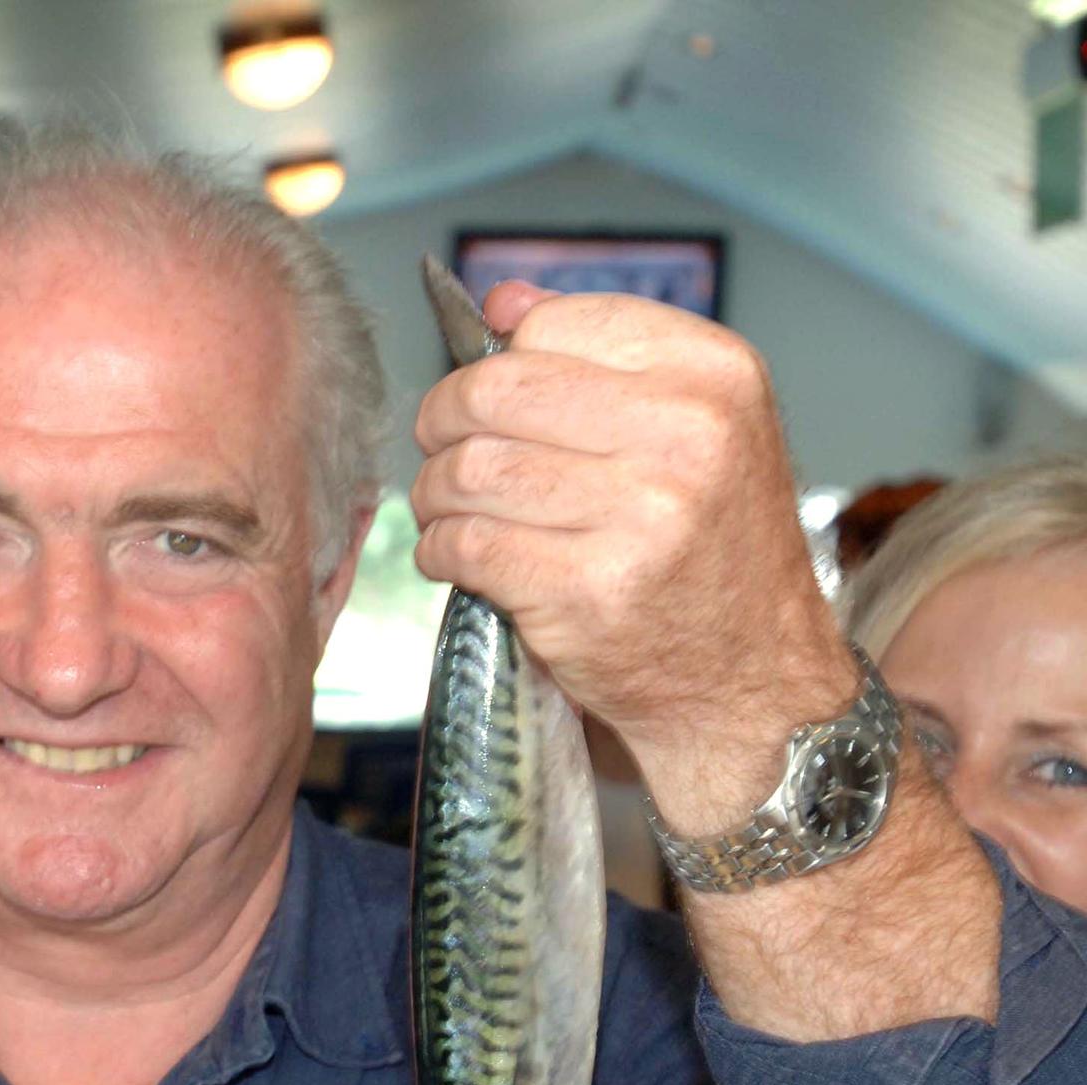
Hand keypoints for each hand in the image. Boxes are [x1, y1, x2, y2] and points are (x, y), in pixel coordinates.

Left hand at [410, 282, 852, 805]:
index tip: (491, 402)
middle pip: (493, 392)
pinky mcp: (588, 592)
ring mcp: (640, 516)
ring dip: (434, 493)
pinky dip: (439, 551)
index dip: (500, 361)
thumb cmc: (710, 553)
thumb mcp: (697, 431)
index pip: (552, 325)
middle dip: (444, 422)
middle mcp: (686, 436)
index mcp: (713, 375)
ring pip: (468, 470)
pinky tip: (455, 558)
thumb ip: (601, 358)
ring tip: (448, 511)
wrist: (752, 683)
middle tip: (443, 452)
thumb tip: (504, 300)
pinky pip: (465, 545)